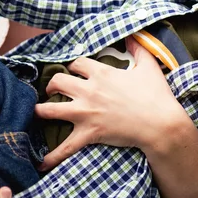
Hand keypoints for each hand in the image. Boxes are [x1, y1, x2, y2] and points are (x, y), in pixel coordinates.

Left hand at [35, 37, 186, 169]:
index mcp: (102, 73)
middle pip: (58, 81)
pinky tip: (42, 163)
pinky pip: (65, 147)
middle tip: (54, 89)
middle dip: (53, 84)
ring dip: (41, 111)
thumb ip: (139, 48)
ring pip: (50, 109)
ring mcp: (86, 112)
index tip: (75, 71)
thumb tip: (134, 35)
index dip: (74, 66)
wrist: (160, 123)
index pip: (77, 63)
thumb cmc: (156, 95)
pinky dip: (53, 156)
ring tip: (37, 113)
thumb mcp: (149, 66)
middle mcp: (89, 90)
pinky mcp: (89, 133)